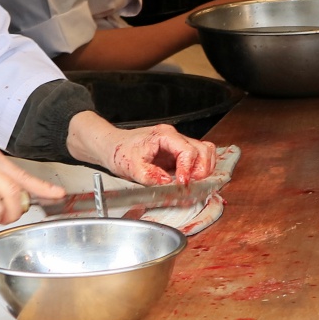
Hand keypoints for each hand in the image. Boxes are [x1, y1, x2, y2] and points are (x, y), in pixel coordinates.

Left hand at [65, 113, 216, 185]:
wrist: (113, 146)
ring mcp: (178, 144)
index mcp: (163, 136)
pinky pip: (199, 156)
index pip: (187, 150)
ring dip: (205, 168)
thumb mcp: (131, 167)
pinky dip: (202, 167)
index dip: (187, 169)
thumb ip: (150, 176)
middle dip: (201, 169)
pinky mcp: (178, 153)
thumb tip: (168, 184)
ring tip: (194, 181)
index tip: (182, 182)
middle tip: (191, 184)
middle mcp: (174, 137)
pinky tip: (193, 178)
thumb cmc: (121, 151)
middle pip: (202, 149)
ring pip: (205, 151)